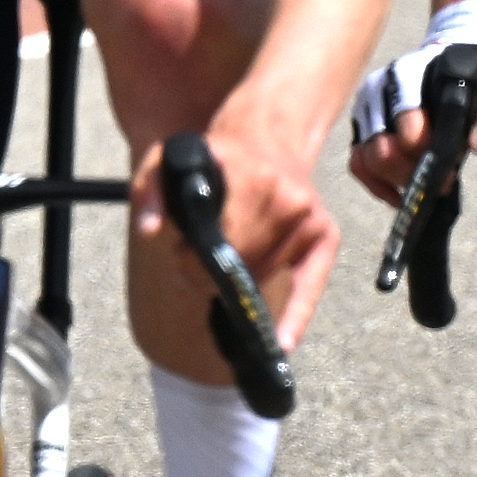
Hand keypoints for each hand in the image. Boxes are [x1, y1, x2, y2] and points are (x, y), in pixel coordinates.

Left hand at [136, 117, 340, 351]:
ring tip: (225, 262)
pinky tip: (283, 342)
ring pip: (265, 275)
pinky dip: (298, 316)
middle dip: (211, 274)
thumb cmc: (216, 154)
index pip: (220, 248)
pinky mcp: (326, 234)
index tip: (181, 255)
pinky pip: (312, 285)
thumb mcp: (169, 158)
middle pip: (243, 267)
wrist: (269, 134)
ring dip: (239, 282)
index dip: (192, 262)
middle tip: (196, 265)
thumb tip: (150, 231)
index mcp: (254, 181)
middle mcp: (290, 201)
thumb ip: (150, 191)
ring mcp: (310, 219)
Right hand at [343, 0, 476, 204]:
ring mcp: (368, 108)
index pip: (409, 129)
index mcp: (410, 76)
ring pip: (368, 159)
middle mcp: (380, 90)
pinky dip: (377, 184)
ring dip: (397, 180)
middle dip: (413, 173)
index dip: (430, 154)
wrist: (456, 59)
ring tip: (426, 184)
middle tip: (441, 181)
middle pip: (383, 151)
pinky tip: (401, 195)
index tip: (453, 167)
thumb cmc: (475, 76)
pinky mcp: (362, 126)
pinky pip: (358, 163)